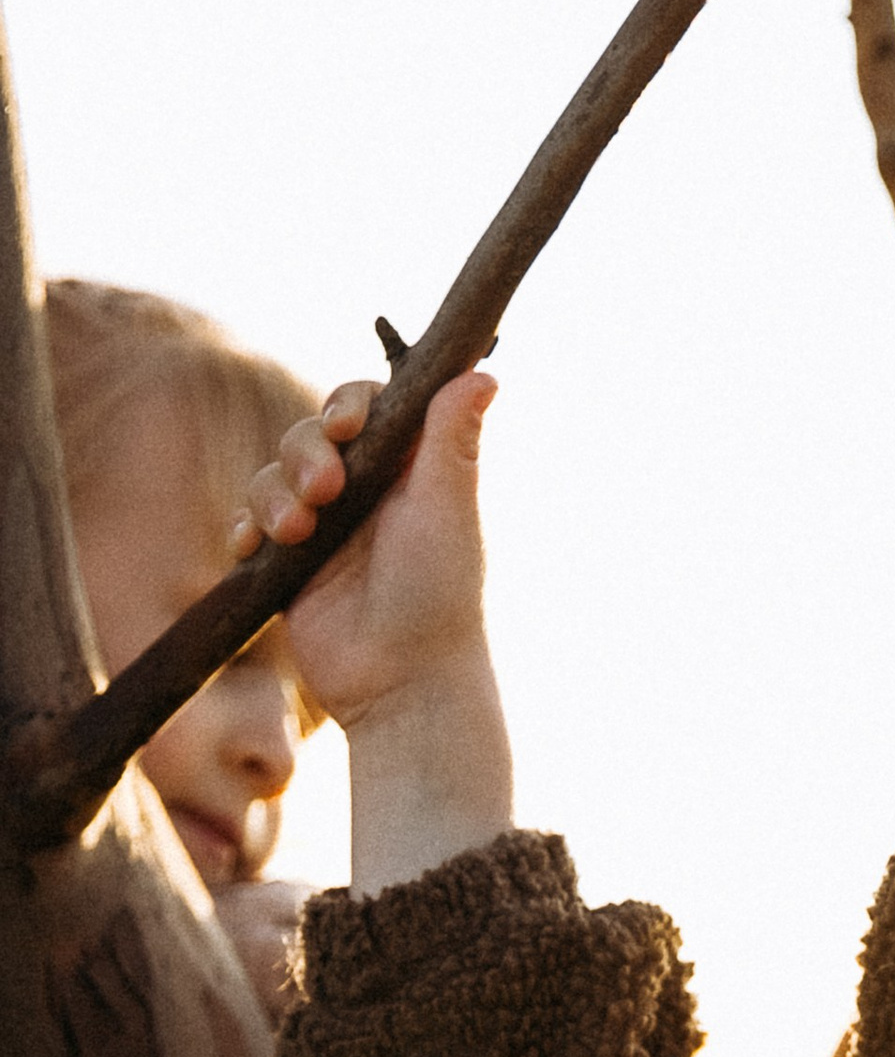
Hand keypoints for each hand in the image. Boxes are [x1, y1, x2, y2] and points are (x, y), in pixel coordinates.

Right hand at [232, 372, 513, 891]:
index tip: (349, 424)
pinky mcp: (287, 568)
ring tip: (296, 533)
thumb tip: (485, 371)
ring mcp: (322, 529)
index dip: (348, 405)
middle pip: (308, 434)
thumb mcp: (447, 510)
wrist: (402, 685)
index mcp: (406, 471)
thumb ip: (454, 439)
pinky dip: (246, 530)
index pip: (364, 407)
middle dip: (306, 452)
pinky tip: (257, 548)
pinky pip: (247, 527)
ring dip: (273, 494)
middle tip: (325, 491)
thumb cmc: (438, 597)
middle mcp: (363, 494)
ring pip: (271, 475)